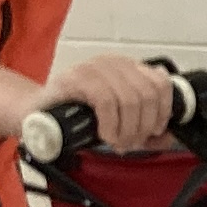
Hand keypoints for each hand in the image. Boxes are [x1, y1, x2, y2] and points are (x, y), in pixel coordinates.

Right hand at [45, 54, 181, 151]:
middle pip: (147, 95)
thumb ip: (145, 129)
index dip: (163, 111)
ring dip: (127, 130)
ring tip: (117, 143)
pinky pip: (107, 102)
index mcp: (128, 69)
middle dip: (143, 127)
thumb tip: (169, 137)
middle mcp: (113, 63)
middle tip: (129, 143)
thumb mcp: (118, 123)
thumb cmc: (77, 118)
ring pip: (130, 99)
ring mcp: (94, 67)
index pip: (161, 83)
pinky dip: (111, 125)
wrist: (37, 115)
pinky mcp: (76, 77)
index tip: (154, 131)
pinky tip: (104, 136)